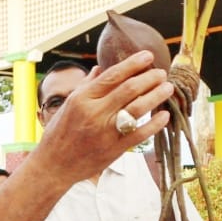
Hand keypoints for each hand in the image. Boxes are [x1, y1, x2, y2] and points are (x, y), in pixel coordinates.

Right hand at [32, 51, 170, 185]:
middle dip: (149, 78)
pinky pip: (140, 133)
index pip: (112, 75)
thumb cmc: (59, 133)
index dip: (133, 64)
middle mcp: (94, 112)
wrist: (54, 165)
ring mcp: (105, 131)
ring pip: (137, 108)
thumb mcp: (68, 105)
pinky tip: (164, 115)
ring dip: (156, 96)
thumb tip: (99, 68)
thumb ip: (86, 86)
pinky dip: (155, 123)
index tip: (148, 56)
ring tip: (167, 88)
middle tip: (161, 73)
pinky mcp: (114, 149)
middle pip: (129, 89)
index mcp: (81, 99)